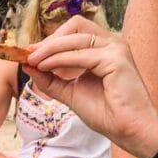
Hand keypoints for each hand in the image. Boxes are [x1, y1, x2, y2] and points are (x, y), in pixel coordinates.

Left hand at [25, 15, 157, 157]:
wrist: (129, 131)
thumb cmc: (107, 114)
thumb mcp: (71, 92)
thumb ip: (51, 78)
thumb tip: (28, 64)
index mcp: (105, 48)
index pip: (75, 32)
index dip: (51, 39)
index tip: (29, 53)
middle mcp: (112, 43)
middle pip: (75, 26)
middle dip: (49, 39)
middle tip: (29, 54)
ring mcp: (116, 48)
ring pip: (75, 38)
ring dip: (50, 49)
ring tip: (33, 61)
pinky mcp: (116, 58)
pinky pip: (80, 54)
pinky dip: (59, 59)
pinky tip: (46, 67)